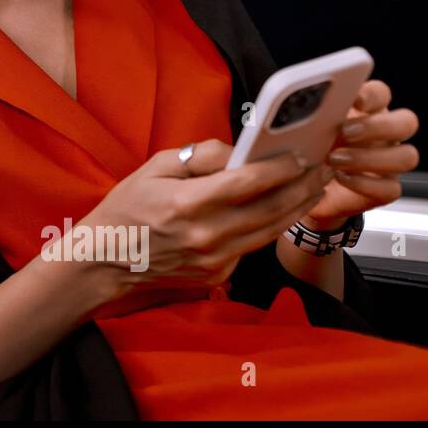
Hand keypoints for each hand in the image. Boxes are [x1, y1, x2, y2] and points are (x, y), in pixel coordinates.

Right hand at [79, 139, 329, 300]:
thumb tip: (237, 152)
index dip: (280, 168)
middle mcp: (207, 235)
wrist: (106, 260)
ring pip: (270, 231)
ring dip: (296, 208)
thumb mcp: (154, 168)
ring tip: (313, 188)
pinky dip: (269, 227)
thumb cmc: (126, 210)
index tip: (300, 154)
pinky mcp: (219, 275)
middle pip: (270, 208)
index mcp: (188, 203)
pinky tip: (280, 211)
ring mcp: (215, 259)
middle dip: (301, 186)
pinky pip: (251, 246)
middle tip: (321, 168)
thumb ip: (198, 156)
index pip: (248, 182)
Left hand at [305, 79, 418, 228]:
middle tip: (344, 132)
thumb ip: (312, 115)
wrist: (301, 187)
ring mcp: (389, 162)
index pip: (382, 94)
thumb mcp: (304, 129)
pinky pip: (391, 188)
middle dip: (377, 126)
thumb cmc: (305, 149)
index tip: (355, 99)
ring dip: (371, 158)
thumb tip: (299, 105)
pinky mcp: (385, 189)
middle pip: (406, 122)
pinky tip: (341, 178)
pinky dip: (365, 184)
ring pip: (407, 156)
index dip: (372, 94)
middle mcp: (384, 134)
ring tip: (335, 160)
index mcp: (367, 111)